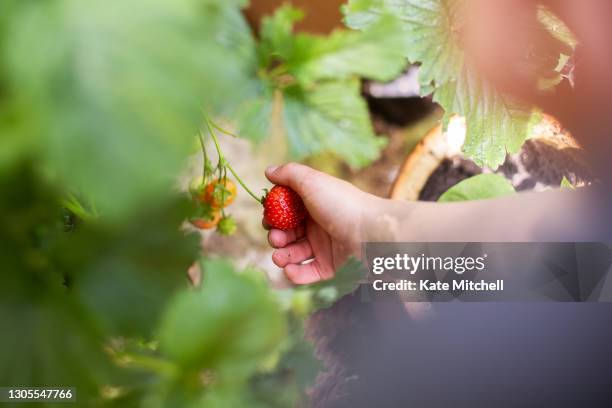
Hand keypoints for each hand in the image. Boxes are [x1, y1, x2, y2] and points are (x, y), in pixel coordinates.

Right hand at [264, 163, 376, 283]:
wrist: (373, 233)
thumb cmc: (343, 204)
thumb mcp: (313, 182)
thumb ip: (289, 174)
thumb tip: (268, 170)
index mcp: (314, 203)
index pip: (286, 210)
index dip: (274, 215)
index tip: (268, 218)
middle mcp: (319, 224)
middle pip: (288, 233)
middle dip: (276, 236)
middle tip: (275, 238)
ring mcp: (325, 247)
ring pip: (295, 254)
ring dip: (282, 256)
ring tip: (279, 257)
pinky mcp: (330, 267)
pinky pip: (307, 273)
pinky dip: (295, 274)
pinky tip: (289, 270)